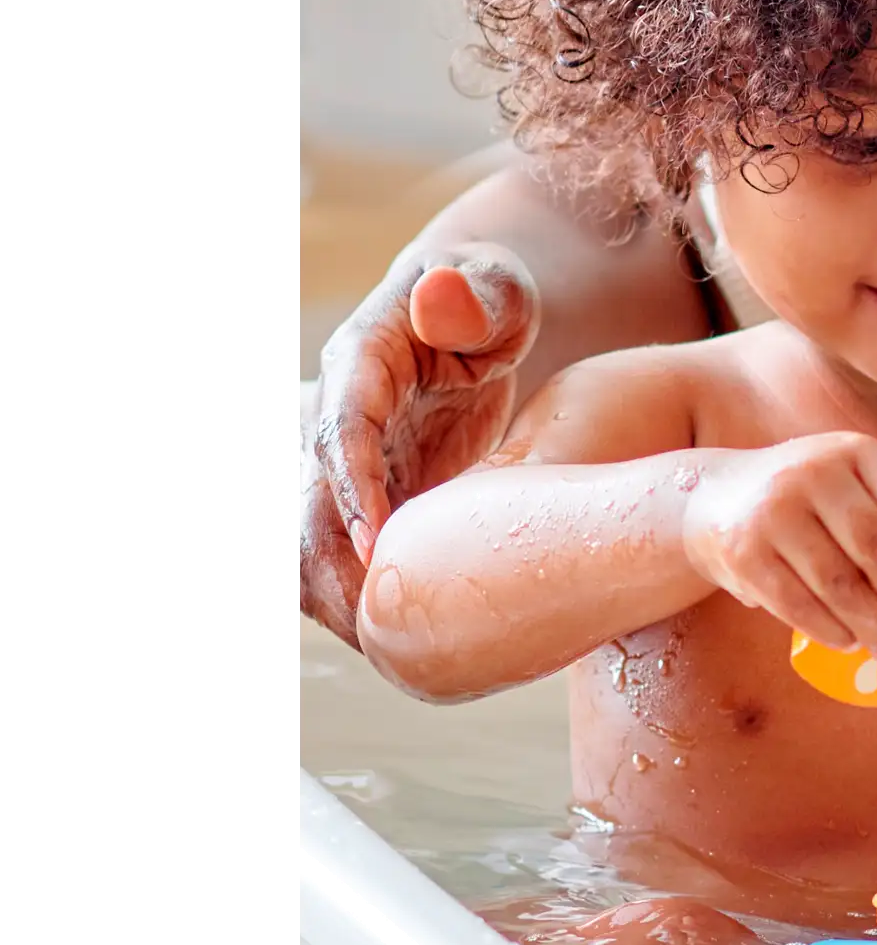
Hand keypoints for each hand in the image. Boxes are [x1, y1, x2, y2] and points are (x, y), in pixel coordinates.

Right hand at [299, 246, 539, 645]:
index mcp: (360, 365)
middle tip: (379, 630)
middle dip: (335, 567)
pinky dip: (367, 604)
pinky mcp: (370, 500)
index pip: (341, 429)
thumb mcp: (498, 288)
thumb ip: (479, 294)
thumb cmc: (491, 301)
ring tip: (388, 656)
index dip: (350, 486)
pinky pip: (348, 561)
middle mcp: (339, 420)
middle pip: (311, 502)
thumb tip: (441, 297)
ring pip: (315, 546)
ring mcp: (349, 466)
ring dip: (340, 601)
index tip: (373, 540)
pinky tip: (404, 651)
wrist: (477, 321)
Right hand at [681, 433, 876, 661]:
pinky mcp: (744, 551)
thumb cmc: (810, 497)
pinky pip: (796, 602)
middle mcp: (815, 473)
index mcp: (857, 452)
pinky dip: (828, 629)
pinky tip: (849, 643)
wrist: (718, 498)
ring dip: (872, 625)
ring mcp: (775, 511)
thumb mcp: (854, 477)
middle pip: (876, 549)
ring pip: (837, 582)